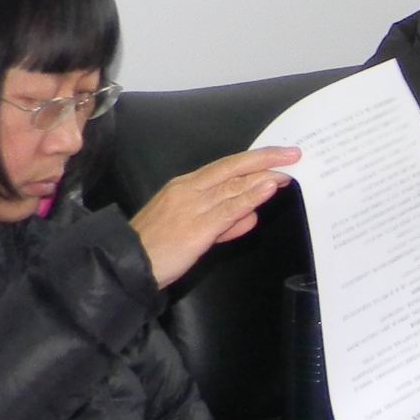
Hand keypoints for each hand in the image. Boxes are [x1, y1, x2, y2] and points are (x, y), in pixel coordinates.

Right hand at [129, 147, 299, 286]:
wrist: (127, 265)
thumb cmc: (157, 248)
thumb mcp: (193, 229)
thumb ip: (224, 222)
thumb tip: (252, 214)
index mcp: (184, 186)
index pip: (224, 167)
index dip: (252, 159)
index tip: (277, 154)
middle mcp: (189, 190)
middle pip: (232, 168)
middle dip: (264, 159)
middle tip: (292, 154)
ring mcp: (193, 206)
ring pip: (234, 185)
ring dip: (264, 176)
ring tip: (288, 170)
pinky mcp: (197, 226)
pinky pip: (229, 208)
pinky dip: (250, 197)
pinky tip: (268, 188)